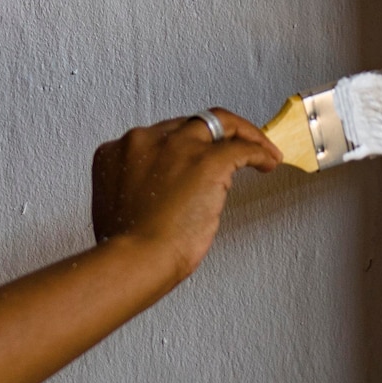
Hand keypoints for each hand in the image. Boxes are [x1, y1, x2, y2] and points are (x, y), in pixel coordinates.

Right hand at [91, 108, 280, 277]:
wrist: (135, 260)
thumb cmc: (126, 248)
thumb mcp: (115, 206)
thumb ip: (135, 188)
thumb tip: (161, 192)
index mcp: (117, 152)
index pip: (158, 136)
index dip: (182, 146)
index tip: (195, 157)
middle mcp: (145, 141)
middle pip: (189, 124)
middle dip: (213, 137)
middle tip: (231, 150)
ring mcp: (177, 148)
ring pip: (219, 122)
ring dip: (243, 134)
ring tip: (260, 150)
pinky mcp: (207, 161)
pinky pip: (242, 147)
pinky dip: (259, 152)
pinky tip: (267, 162)